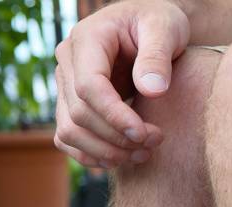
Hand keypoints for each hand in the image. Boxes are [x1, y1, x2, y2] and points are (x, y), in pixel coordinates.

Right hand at [53, 0, 188, 166]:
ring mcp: (66, 84)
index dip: (114, 116)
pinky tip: (123, 159)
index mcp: (87, 39)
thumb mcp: (165, 28)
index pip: (89, 86)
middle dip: (118, 137)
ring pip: (70, 131)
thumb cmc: (159, 22)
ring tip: (143, 154)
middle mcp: (68, 62)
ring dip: (105, 151)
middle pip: (80, 113)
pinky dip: (92, 155)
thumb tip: (151, 91)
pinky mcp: (71, 103)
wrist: (152, 28)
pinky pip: (69, 138)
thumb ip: (158, 55)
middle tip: (156, 142)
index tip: (144, 134)